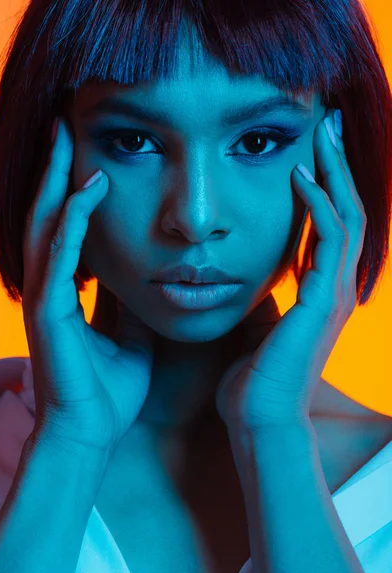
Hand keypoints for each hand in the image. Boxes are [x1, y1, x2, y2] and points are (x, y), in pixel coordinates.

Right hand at [22, 118, 155, 456]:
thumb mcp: (130, 336)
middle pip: (48, 215)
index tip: (87, 155)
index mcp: (68, 291)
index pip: (66, 229)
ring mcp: (45, 297)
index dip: (72, 191)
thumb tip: (152, 280)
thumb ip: (131, 305)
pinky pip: (60, 254)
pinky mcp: (50, 310)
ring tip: (65, 138)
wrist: (91, 431)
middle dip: (55, 170)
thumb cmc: (108, 390)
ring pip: (46, 225)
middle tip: (63, 125)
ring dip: (57, 181)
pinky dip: (73, 220)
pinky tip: (88, 189)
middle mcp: (50, 286)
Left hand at [215, 109, 366, 431]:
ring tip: (321, 134)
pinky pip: (327, 240)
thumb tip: (251, 273)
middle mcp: (336, 288)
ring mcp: (334, 294)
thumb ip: (265, 296)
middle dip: (339, 167)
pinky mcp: (323, 301)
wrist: (260, 418)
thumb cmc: (255, 378)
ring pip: (346, 217)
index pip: (332, 227)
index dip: (326, 188)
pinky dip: (317, 205)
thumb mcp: (261, 325)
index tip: (311, 155)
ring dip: (334, 173)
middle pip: (349, 212)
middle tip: (329, 126)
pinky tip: (300, 177)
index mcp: (321, 293)